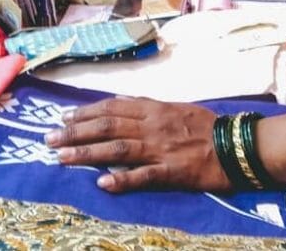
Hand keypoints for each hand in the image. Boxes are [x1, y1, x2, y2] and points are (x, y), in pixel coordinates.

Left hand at [45, 98, 228, 192]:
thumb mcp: (174, 107)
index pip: (111, 109)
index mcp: (153, 109)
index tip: (62, 117)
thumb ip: (146, 106)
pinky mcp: (172, 171)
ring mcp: (161, 149)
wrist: (236, 144)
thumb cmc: (206, 125)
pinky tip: (102, 183)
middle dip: (75, 132)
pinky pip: (144, 175)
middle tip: (49, 138)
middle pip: (107, 127)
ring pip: (117, 149)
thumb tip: (117, 103)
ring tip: (61, 158)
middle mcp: (152, 126)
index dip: (84, 113)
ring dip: (86, 153)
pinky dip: (122, 179)